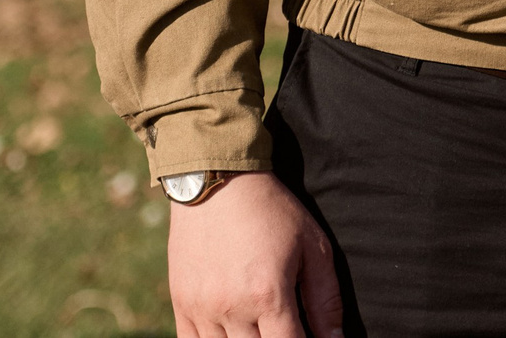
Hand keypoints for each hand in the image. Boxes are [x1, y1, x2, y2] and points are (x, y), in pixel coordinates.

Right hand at [167, 171, 343, 337]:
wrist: (218, 182)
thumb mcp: (312, 247)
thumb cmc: (272, 212)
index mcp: (268, 294)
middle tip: (285, 327)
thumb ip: (325, 299)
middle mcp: (231, 307)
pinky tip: (232, 333)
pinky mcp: (181, 304)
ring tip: (260, 327)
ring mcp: (201, 309)